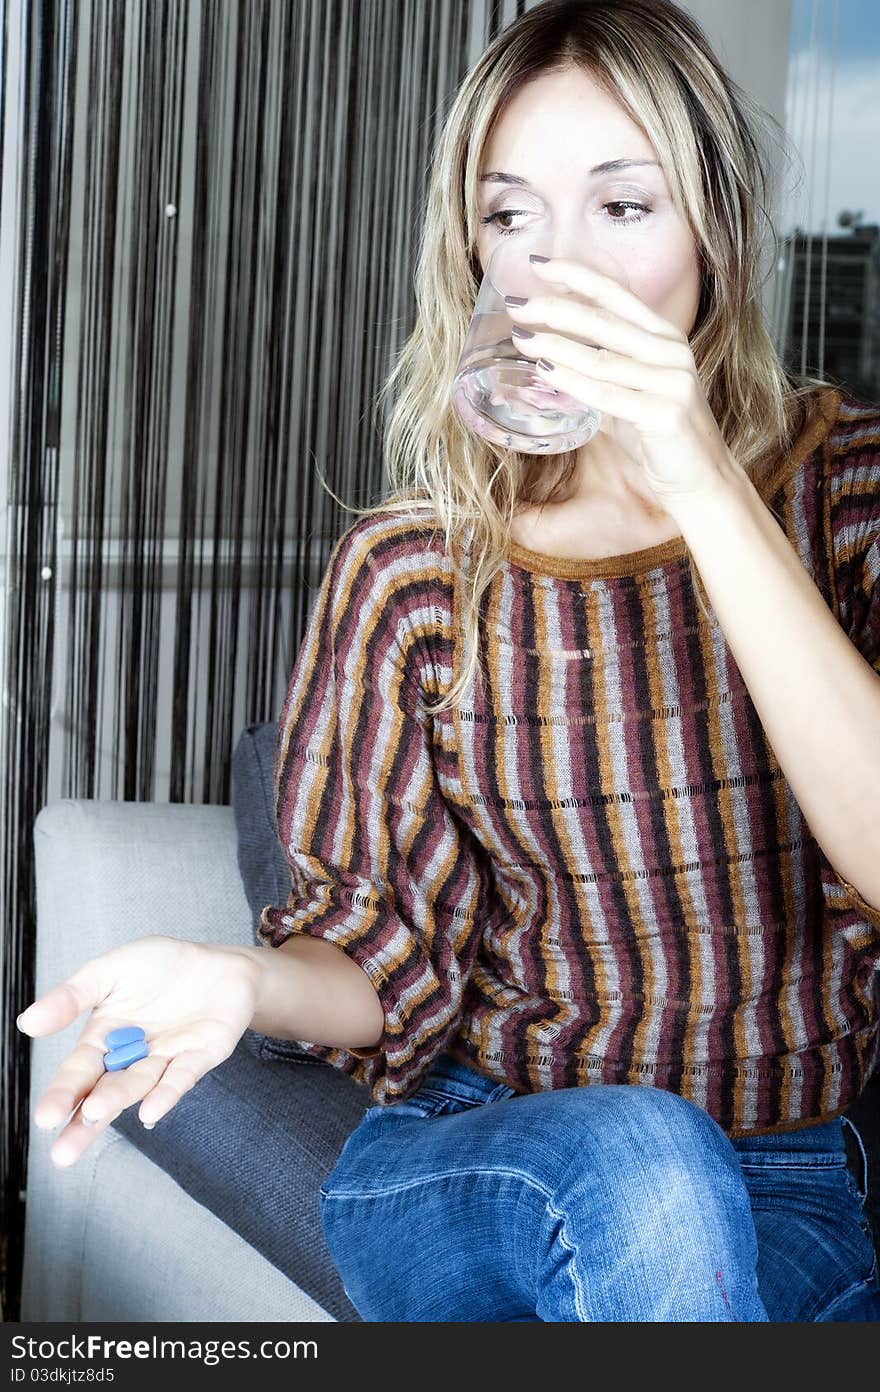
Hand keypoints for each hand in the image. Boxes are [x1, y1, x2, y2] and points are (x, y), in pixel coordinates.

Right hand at [16, 935, 261, 1168]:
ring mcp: (167, 1059)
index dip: (63, 1094)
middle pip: (104, 1092)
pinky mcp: (201, 1055)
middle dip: (83, 1121)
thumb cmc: (161, 965)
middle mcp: (133, 1057)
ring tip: (95, 1114)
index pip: (79, 1073)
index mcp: (105, 1039)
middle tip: (62, 1154)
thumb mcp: (109, 971)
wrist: (218, 961)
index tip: (46, 1118)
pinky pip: (182, 1076)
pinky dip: (168, 1092)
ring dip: (117, 1101)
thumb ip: (72, 996)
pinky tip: (152, 1110)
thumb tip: (26, 1023)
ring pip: (139, 1085)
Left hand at [505, 257, 737, 506]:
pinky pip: (607, 395)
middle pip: (603, 321)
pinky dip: (572, 383)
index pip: (616, 295)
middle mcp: (670, 352)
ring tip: (522, 340)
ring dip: (555, 345)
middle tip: (516, 307)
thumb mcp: (628, 397)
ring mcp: (671, 380)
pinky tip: (545, 372)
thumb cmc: (660, 438)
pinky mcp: (666, 413)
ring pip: (601, 357)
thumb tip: (545, 368)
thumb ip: (596, 378)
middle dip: (554, 309)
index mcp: (663, 338)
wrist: (700, 480)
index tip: (539, 265)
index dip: (576, 276)